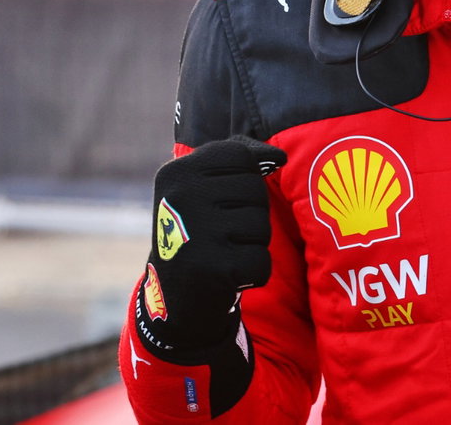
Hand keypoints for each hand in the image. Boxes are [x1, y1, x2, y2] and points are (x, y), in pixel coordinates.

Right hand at [135, 137, 285, 377]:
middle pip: (255, 189)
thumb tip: (279, 156)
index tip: (223, 199)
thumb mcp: (201, 185)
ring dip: (252, 243)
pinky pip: (262, 261)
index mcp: (177, 171)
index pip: (239, 154)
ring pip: (262, 225)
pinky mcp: (214, 268)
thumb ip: (238, 158)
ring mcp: (197, 232)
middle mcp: (183, 197)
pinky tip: (228, 275)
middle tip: (221, 232)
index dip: (243, 177)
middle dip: (250, 212)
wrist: (172, 297)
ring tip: (223, 251)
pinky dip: (252, 272)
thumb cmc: (197, 231)